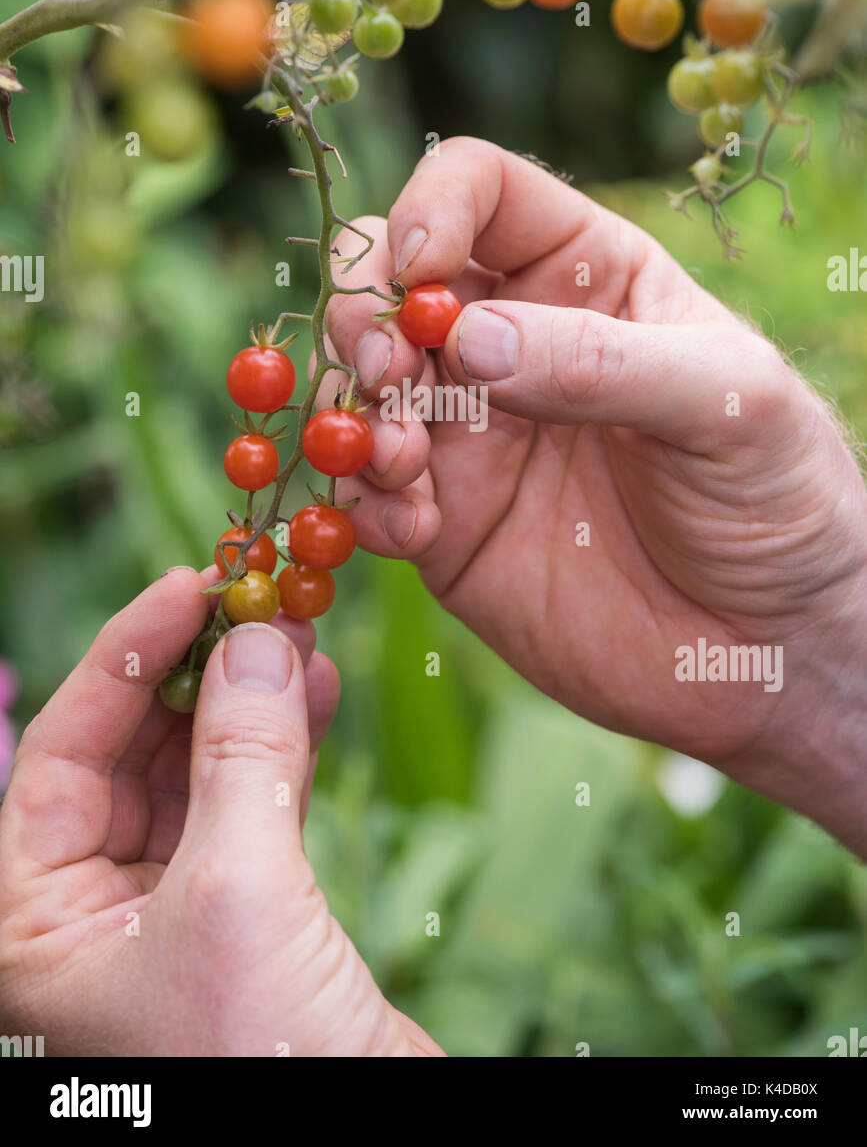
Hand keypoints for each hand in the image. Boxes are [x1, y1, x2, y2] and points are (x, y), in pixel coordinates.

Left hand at [0, 568, 440, 1056]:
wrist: (365, 1145)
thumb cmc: (258, 1055)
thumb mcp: (238, 890)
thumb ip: (240, 756)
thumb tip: (256, 637)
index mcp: (34, 921)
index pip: (62, 752)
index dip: (123, 658)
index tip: (190, 585)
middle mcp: (89, 914)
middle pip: (132, 754)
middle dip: (196, 671)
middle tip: (256, 597)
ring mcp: (170, 913)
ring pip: (199, 771)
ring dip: (248, 699)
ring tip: (297, 631)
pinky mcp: (247, 916)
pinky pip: (252, 804)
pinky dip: (286, 744)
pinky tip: (317, 691)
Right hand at [323, 138, 866, 856]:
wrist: (775, 649)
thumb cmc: (779, 499)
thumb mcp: (728, 404)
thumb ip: (602, 361)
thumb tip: (467, 338)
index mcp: (587, 274)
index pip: (479, 191)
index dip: (432, 208)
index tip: (420, 274)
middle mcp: (512, 340)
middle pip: (388, 279)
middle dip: (366, 315)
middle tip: (392, 377)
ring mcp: (470, 434)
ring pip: (360, 385)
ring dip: (355, 413)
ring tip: (403, 466)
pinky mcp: (445, 524)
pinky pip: (365, 495)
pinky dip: (363, 504)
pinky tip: (415, 530)